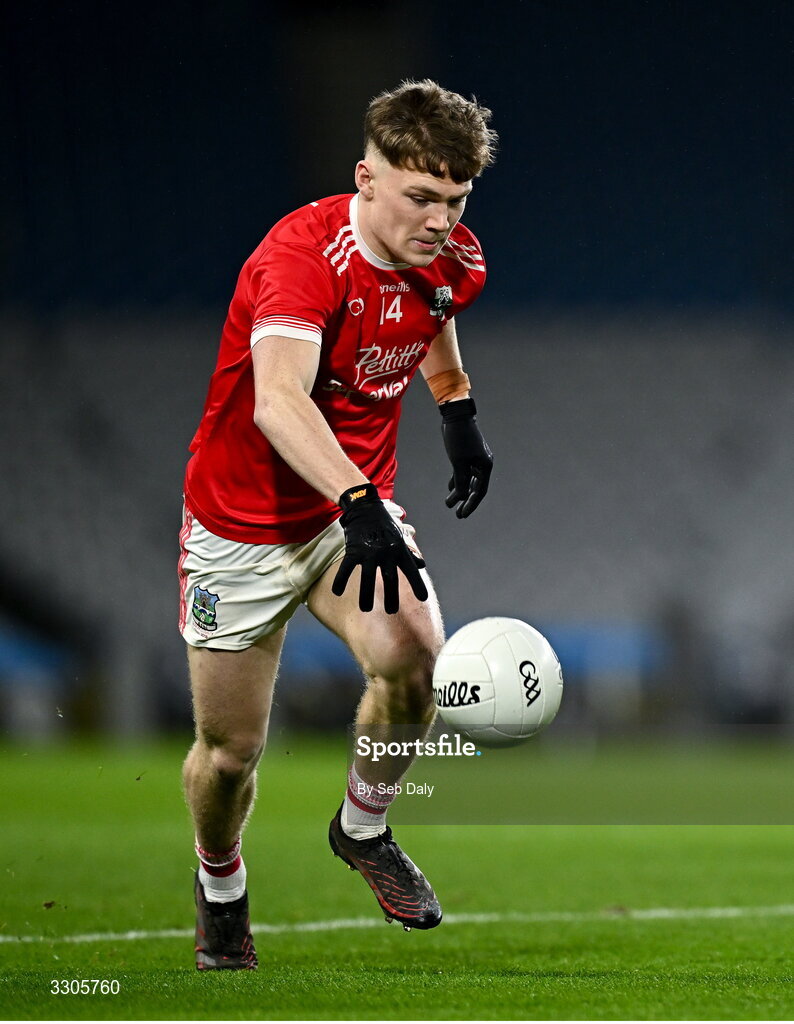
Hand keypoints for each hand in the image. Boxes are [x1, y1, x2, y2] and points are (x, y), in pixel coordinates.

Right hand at [331, 484, 428, 613]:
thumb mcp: (400, 536)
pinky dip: (341, 580)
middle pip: (390, 579)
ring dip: (366, 596)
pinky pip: (346, 568)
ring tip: (366, 609)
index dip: (418, 584)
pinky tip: (338, 592)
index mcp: (399, 550)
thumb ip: (410, 552)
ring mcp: (369, 552)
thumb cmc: (384, 524)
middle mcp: (386, 552)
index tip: (423, 598)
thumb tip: (422, 565)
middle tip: (392, 611)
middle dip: (391, 597)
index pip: (411, 570)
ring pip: (367, 579)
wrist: (365, 507)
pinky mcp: (353, 550)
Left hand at [440, 398, 492, 517]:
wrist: (455, 416)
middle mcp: (482, 464)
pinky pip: (463, 472)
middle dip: (466, 501)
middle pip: (475, 487)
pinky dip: (457, 480)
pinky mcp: (466, 455)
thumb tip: (461, 498)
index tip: (462, 515)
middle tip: (458, 515)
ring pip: (468, 480)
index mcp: (485, 466)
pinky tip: (450, 488)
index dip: (471, 504)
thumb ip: (461, 481)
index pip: (479, 491)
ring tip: (451, 503)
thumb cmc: (459, 438)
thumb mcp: (458, 462)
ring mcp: (474, 459)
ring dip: (460, 492)